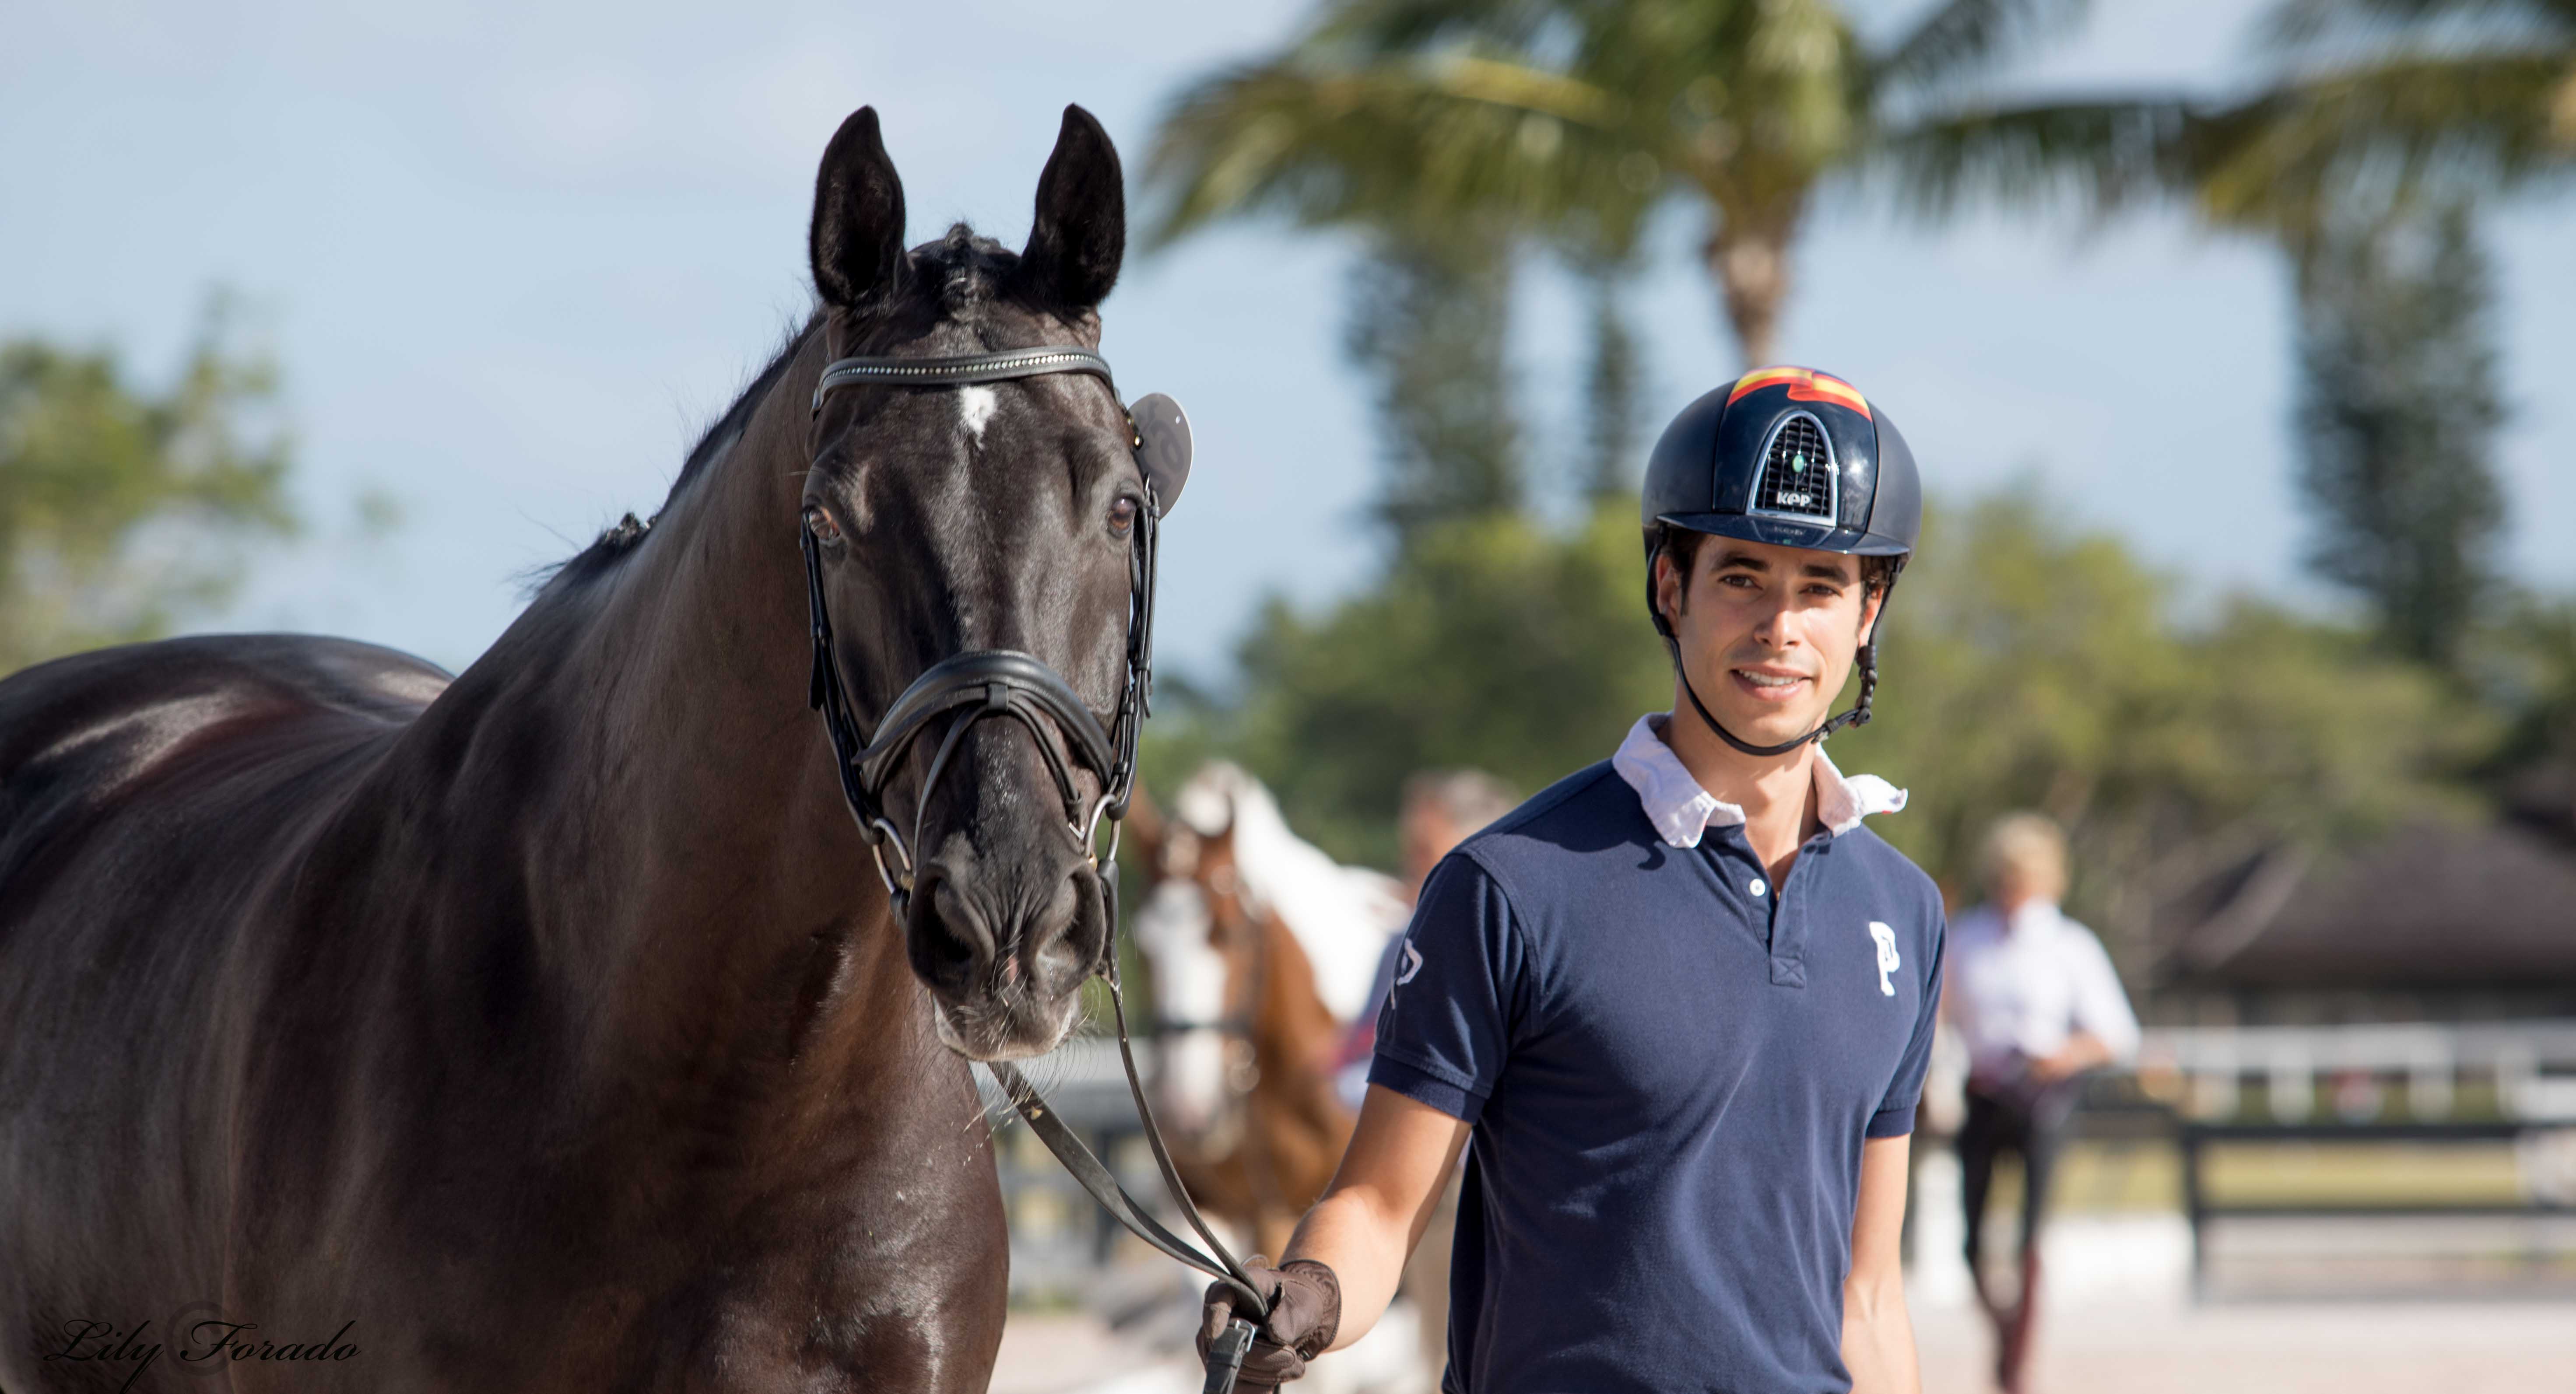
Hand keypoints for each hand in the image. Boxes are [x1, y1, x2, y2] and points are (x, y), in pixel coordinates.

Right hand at [1198, 1256, 1340, 1388]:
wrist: (1299, 1324)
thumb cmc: (1297, 1305)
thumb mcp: (1302, 1303)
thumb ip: (1289, 1316)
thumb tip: (1275, 1335)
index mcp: (1235, 1289)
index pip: (1216, 1299)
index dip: (1214, 1315)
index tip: (1217, 1332)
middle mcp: (1220, 1318)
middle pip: (1227, 1345)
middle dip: (1265, 1356)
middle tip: (1293, 1356)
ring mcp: (1218, 1347)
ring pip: (1235, 1371)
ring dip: (1270, 1372)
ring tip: (1295, 1363)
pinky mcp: (1226, 1370)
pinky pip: (1238, 1388)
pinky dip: (1263, 1386)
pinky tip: (1283, 1374)